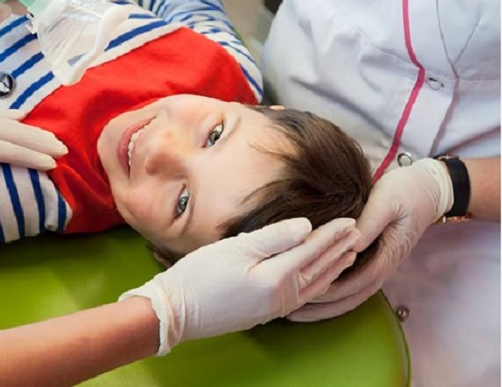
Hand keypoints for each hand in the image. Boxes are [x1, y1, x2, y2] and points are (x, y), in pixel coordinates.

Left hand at [0, 83, 66, 200]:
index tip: (54, 164)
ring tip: (50, 136)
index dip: (30, 157)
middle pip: (10, 132)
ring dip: (29, 129)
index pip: (4, 149)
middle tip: (64, 149)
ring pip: (3, 121)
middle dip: (38, 141)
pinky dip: (9, 115)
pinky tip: (19, 115)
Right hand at [121, 217, 359, 354]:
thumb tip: (307, 227)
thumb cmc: (200, 276)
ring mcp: (273, 308)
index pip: (312, 250)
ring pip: (313, 286)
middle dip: (338, 250)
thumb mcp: (235, 249)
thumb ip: (274, 238)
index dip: (332, 235)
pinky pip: (302, 297)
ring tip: (347, 256)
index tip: (351, 220)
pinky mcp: (263, 313)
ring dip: (332, 268)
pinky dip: (316, 284)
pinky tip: (316, 280)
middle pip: (318, 269)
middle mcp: (281, 297)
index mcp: (276, 278)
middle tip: (358, 234)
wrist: (175, 311)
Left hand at [288, 159, 452, 321]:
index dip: (332, 291)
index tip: (305, 296)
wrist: (427, 188)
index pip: (358, 282)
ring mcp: (378, 264)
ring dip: (325, 305)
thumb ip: (369, 222)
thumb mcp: (386, 200)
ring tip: (296, 311)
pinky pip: (351, 282)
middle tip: (291, 313)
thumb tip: (350, 244)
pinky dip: (332, 291)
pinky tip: (311, 292)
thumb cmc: (406, 191)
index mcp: (388, 254)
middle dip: (322, 308)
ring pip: (351, 294)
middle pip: (352, 297)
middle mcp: (383, 265)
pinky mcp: (371, 258)